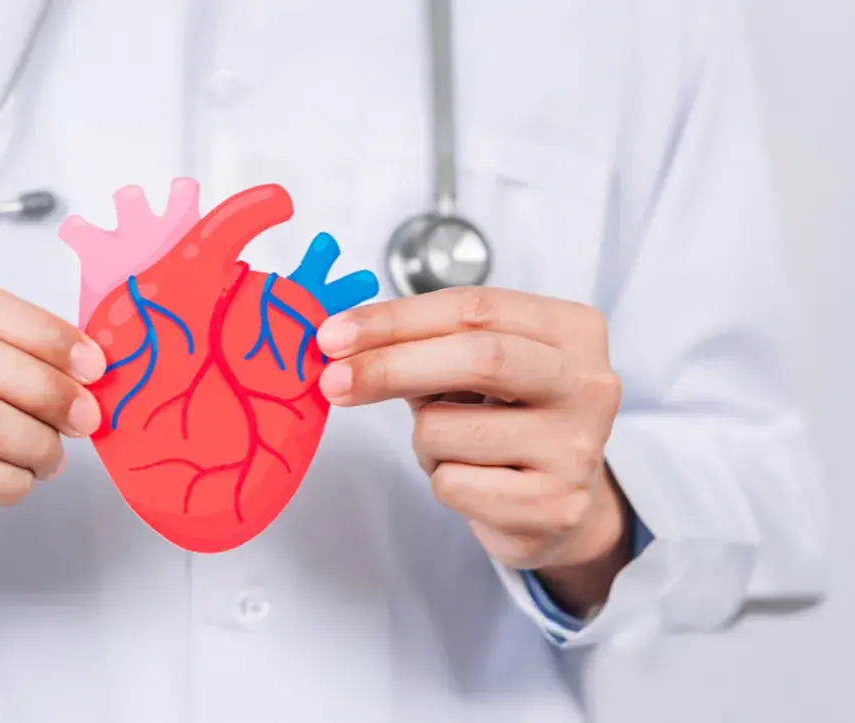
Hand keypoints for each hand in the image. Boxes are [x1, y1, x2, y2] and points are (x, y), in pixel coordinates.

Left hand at [314, 287, 628, 614]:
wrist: (556, 505)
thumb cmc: (504, 418)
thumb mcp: (473, 367)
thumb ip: (420, 344)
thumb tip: (337, 343)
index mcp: (573, 329)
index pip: (474, 307)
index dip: (396, 318)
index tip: (334, 334)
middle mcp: (588, 384)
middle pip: (478, 357)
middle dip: (390, 366)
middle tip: (332, 380)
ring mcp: (578, 448)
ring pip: (450, 429)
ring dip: (422, 439)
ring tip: (450, 446)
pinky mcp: (555, 506)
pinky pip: (453, 484)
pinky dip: (439, 479)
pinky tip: (472, 481)